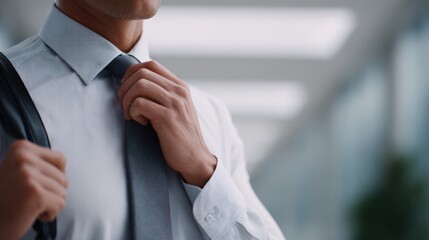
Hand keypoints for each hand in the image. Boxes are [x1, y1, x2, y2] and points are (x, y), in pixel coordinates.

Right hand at [0, 140, 67, 239]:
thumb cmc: (7, 200)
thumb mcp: (19, 170)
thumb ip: (39, 162)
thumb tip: (63, 161)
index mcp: (21, 148)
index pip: (60, 159)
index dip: (54, 177)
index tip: (34, 185)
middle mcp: (24, 157)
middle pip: (63, 177)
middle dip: (51, 193)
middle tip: (27, 198)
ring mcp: (28, 175)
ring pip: (63, 192)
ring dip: (49, 204)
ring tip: (27, 205)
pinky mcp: (35, 193)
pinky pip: (60, 204)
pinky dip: (49, 214)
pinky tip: (29, 213)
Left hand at [118, 61, 216, 187]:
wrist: (195, 158)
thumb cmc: (180, 136)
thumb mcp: (176, 109)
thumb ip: (163, 94)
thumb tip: (136, 84)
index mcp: (180, 86)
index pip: (151, 64)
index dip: (132, 73)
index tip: (127, 90)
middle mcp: (178, 91)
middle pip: (141, 73)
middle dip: (125, 88)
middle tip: (124, 105)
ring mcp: (174, 103)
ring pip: (139, 85)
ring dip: (127, 100)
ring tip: (130, 115)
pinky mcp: (168, 117)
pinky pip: (140, 103)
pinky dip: (133, 112)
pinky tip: (139, 122)